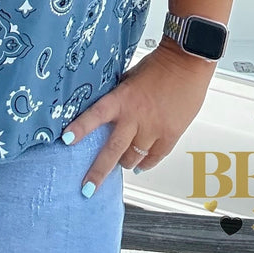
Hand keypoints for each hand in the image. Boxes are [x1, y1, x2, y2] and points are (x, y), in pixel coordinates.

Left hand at [62, 41, 214, 195]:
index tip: (66, 140)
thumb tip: (110, 110)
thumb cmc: (160, 66)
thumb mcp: (130, 78)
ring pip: (133, 158)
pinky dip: (146, 163)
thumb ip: (120, 97)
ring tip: (121, 163)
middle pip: (113, 150)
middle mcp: (135, 117)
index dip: (80, 128)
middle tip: (87, 188)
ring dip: (125, 162)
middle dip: (98, 172)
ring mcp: (153, 129)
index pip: (96, 115)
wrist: (187, 64)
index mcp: (122, 99)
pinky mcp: (170, 135)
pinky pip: (154, 158)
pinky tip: (141, 165)